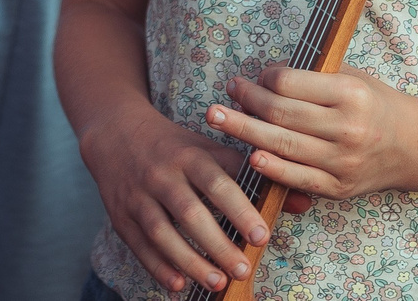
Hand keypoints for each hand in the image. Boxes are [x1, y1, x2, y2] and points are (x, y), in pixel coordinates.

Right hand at [79, 103, 272, 293]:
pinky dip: (157, 267)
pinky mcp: (120, 214)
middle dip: (217, 244)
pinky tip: (178, 286)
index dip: (239, 209)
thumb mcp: (211, 150)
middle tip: (243, 269)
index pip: (216, 182)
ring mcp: (137, 195)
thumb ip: (254, 176)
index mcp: (189, 155)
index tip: (261, 236)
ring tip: (218, 282)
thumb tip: (302, 202)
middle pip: (189, 212)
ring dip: (190, 261)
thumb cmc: (175, 146)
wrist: (114, 131)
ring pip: (161, 232)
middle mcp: (161, 174)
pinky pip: (137, 244)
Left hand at [211, 65, 417, 201]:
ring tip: (217, 119)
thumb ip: (311, 74)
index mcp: (350, 94)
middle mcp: (347, 128)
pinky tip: (250, 157)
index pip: (288, 84)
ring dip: (244, 131)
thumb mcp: (351, 76)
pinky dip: (272, 169)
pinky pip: (298, 179)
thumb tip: (264, 76)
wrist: (413, 145)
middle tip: (221, 97)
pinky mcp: (339, 187)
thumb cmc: (374, 103)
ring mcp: (343, 161)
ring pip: (282, 146)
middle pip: (280, 115)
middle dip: (244, 103)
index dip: (263, 79)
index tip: (255, 78)